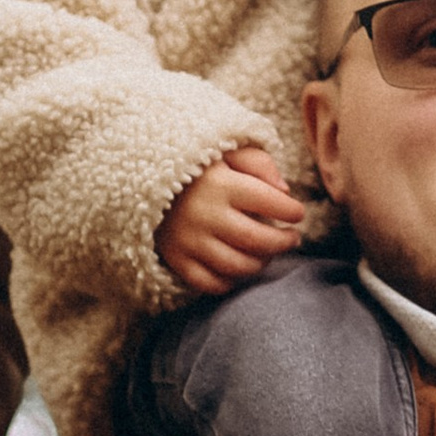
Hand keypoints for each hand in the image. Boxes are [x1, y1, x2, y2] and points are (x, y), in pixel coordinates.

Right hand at [158, 145, 306, 293]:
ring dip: (261, 262)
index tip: (297, 213)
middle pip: (259, 241)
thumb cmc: (194, 165)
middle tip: (292, 238)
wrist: (138, 177)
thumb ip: (258, 163)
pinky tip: (238, 268)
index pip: (271, 203)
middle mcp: (206, 216)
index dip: (292, 211)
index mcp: (221, 185)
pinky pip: (210, 283)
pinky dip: (229, 281)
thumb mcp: (225, 151)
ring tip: (267, 252)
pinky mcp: (176, 259)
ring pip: (238, 266)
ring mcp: (189, 241)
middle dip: (284, 242)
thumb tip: (285, 191)